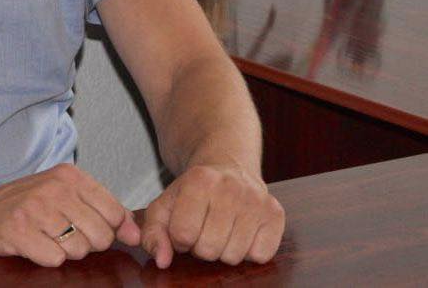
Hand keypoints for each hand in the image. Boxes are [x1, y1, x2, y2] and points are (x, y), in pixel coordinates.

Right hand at [0, 163, 141, 266]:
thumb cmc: (23, 206)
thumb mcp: (64, 198)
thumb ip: (103, 211)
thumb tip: (135, 233)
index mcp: (69, 175)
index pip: (114, 212)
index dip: (105, 230)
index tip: (86, 230)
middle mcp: (54, 187)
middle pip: (100, 235)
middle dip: (85, 245)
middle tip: (61, 236)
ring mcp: (35, 207)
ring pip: (79, 249)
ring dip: (64, 253)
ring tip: (45, 240)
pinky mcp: (18, 229)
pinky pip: (54, 258)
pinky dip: (45, 259)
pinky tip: (32, 247)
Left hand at [140, 163, 284, 268]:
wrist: (228, 167)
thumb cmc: (193, 192)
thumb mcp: (165, 205)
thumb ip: (153, 233)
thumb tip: (163, 261)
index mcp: (198, 180)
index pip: (183, 234)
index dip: (179, 239)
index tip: (183, 227)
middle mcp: (230, 187)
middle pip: (208, 249)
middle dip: (201, 246)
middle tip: (203, 228)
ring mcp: (256, 199)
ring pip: (233, 256)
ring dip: (223, 250)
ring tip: (221, 229)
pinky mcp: (275, 213)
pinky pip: (260, 256)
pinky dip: (248, 251)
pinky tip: (241, 231)